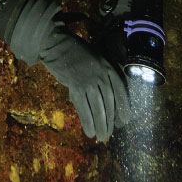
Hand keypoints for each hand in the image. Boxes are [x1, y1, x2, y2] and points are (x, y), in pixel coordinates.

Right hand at [9, 0, 130, 140]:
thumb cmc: (75, 52)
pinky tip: (89, 130)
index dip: (124, 107)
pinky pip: (84, 107)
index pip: (121, 90)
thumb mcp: (95, 59)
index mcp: (109, 66)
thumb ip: (102, 75)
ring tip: (101, 136)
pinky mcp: (77, 85)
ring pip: (98, 107)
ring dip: (101, 124)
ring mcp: (90, 80)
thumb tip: (105, 98)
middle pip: (110, 101)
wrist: (57, 45)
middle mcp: (102, 74)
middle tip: (109, 133)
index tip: (125, 120)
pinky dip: (87, 121)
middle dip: (110, 120)